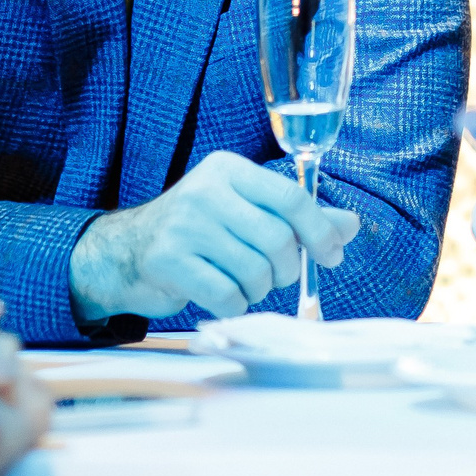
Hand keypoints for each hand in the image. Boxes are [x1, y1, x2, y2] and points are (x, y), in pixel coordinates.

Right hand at [69, 151, 359, 321]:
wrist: (125, 252)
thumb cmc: (197, 230)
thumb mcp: (245, 211)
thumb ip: (298, 217)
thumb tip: (351, 226)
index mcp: (228, 170)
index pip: (291, 198)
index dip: (320, 232)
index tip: (331, 255)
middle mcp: (206, 191)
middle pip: (277, 239)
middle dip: (287, 269)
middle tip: (277, 277)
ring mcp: (183, 225)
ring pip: (255, 272)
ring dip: (259, 290)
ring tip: (244, 284)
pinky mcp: (167, 261)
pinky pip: (227, 296)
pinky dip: (235, 305)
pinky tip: (222, 296)